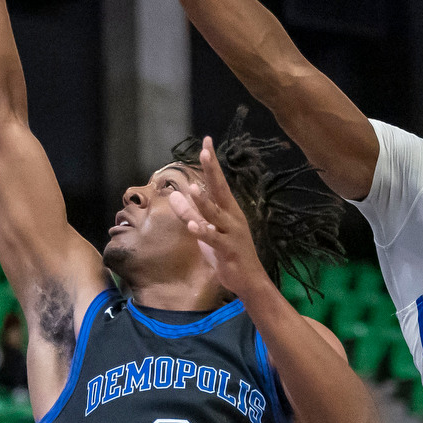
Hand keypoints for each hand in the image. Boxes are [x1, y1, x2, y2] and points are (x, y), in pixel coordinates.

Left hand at [163, 137, 269, 302]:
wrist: (248, 280)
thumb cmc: (226, 252)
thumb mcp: (205, 230)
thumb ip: (189, 213)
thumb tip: (174, 195)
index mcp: (227, 209)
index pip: (217, 182)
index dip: (211, 163)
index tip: (206, 142)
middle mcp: (231, 216)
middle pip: (220, 190)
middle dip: (212, 171)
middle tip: (204, 151)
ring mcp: (231, 232)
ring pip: (215, 214)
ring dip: (204, 202)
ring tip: (193, 189)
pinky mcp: (228, 249)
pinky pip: (214, 239)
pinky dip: (203, 232)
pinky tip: (194, 226)